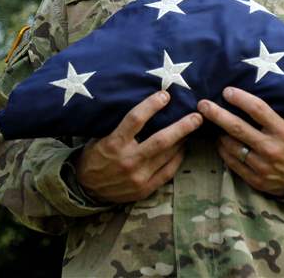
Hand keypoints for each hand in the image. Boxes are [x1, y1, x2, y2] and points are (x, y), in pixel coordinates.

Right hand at [76, 90, 201, 203]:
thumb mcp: (101, 137)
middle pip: (160, 140)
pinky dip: (178, 158)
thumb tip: (147, 107)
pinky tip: (183, 148)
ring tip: (193, 129)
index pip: (135, 119)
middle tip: (197, 116)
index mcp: (114, 143)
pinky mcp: (145, 189)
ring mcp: (138, 177)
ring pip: (167, 155)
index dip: (152, 105)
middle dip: (182, 127)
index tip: (165, 95)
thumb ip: (122, 126)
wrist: (86, 189)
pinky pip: (168, 171)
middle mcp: (128, 160)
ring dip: (182, 141)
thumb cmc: (95, 156)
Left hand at [198, 87, 283, 196]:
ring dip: (218, 134)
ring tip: (211, 125)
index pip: (258, 109)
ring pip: (231, 146)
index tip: (227, 91)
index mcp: (282, 130)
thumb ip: (270, 117)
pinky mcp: (256, 180)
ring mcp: (262, 165)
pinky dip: (223, 151)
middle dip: (217, 114)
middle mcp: (271, 147)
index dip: (240, 98)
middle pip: (237, 127)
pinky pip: (232, 163)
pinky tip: (220, 142)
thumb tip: (244, 100)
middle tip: (202, 104)